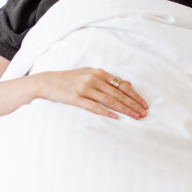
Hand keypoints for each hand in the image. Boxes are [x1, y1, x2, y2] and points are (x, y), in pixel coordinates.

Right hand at [33, 68, 147, 119]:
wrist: (47, 82)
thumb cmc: (70, 79)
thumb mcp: (90, 74)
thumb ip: (108, 79)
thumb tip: (128, 84)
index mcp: (99, 73)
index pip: (122, 85)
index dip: (134, 96)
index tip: (144, 105)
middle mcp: (93, 79)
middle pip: (118, 94)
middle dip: (133, 104)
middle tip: (143, 113)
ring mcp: (84, 88)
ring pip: (109, 100)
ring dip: (124, 109)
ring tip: (134, 117)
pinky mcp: (76, 98)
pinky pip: (94, 106)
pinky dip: (106, 112)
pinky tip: (116, 118)